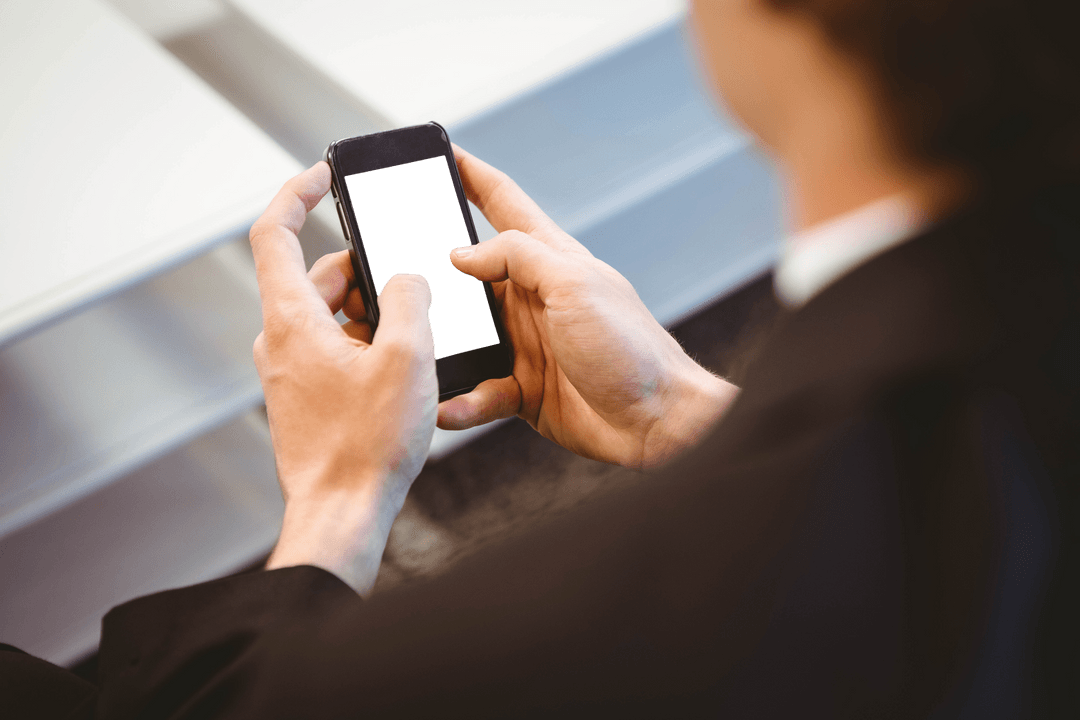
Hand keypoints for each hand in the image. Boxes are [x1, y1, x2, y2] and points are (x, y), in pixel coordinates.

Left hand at [251, 162, 437, 594]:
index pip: (274, 233)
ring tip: (415, 338)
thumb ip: (408, 300)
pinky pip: (331, 347)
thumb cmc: (367, 445)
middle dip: (364, 270)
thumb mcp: (406, 358)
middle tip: (408, 284)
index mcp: (292, 319)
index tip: (323, 175)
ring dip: (370, 311)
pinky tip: (401, 367)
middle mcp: (280, 340)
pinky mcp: (303, 395)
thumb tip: (405, 282)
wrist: (342, 513)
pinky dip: (364, 341)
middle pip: (317, 277)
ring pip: (329, 314)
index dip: (297, 193)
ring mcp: (289, 370)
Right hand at [438, 148, 735, 467]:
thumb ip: (518, 257)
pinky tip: (447, 407)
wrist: (657, 423)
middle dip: (427, 268)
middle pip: (467, 272)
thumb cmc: (630, 348)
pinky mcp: (522, 388)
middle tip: (385, 265)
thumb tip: (461, 253)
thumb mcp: (574, 285)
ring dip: (437, 343)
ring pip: (463, 335)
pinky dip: (460, 400)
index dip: (469, 172)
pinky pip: (477, 391)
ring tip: (408, 348)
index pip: (501, 201)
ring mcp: (525, 343)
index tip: (437, 150)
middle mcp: (532, 297)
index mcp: (549, 259)